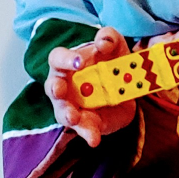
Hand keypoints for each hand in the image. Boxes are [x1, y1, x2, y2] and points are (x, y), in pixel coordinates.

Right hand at [45, 26, 136, 148]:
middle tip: (61, 90)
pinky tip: (94, 139)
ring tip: (74, 118)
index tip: (79, 61)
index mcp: (69, 63)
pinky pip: (84, 130)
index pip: (58, 58)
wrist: (126, 88)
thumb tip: (103, 42)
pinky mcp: (85, 124)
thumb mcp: (115, 46)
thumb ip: (109, 38)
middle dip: (55, 89)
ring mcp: (71, 107)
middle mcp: (64, 86)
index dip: (66, 59)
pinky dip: (88, 135)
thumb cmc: (111, 61)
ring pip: (62, 112)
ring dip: (67, 115)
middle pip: (52, 86)